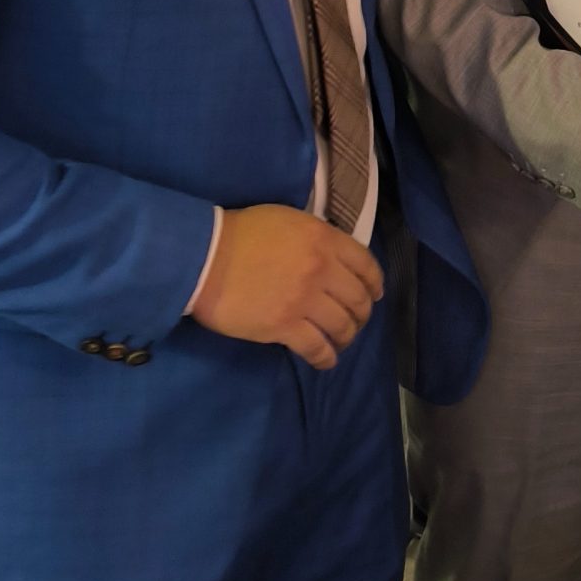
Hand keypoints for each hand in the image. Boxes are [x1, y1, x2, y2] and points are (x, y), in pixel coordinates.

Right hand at [188, 204, 381, 366]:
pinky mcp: (284, 326)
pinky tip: (325, 360)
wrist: (206, 256)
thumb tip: (330, 255)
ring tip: (341, 342)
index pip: (366, 264)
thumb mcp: (288, 219)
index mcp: (324, 239)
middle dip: (362, 313)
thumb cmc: (241, 232)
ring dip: (347, 337)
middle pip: (358, 299)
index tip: (374, 294)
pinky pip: (316, 348)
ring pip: (342, 326)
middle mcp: (321, 269)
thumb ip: (316, 237)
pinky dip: (325, 357)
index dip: (374, 283)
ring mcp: (305, 300)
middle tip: (356, 321)